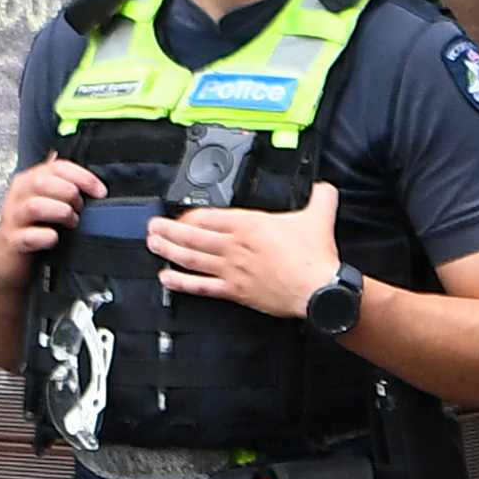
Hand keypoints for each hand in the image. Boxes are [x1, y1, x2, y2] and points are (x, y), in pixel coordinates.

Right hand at [0, 158, 102, 294]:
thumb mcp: (48, 203)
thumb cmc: (33, 229)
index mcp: (28, 181)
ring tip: (72, 222)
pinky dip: (47, 237)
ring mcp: (13, 218)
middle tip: (80, 208)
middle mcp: (18, 196)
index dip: (82, 177)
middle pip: (43, 182)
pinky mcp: (13, 241)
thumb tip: (94, 185)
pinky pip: (30, 236)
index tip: (100, 191)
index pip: (56, 167)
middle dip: (70, 194)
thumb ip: (64, 189)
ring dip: (61, 213)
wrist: (8, 261)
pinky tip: (54, 238)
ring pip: (35, 206)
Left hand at [146, 177, 338, 318]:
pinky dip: (182, 283)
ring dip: (169, 250)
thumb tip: (325, 187)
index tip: (181, 214)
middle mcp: (235, 246)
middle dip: (169, 230)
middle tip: (153, 226)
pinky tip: (167, 278)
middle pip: (193, 236)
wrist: (318, 290)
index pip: (209, 216)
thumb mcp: (319, 216)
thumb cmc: (315, 257)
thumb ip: (320, 196)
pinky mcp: (235, 291)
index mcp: (249, 225)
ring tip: (154, 245)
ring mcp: (232, 269)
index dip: (190, 215)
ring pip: (192, 258)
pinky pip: (202, 286)